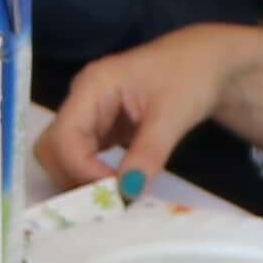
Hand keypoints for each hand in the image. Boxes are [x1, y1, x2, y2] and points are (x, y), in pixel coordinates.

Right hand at [34, 27, 262, 191]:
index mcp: (92, 86)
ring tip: (117, 197)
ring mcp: (89, 115)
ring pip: (64, 156)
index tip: (115, 191)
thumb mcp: (173, 115)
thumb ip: (148, 153)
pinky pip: (84, 158)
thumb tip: (127, 192)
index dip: (81, 169)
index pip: (64, 136)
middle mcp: (82, 100)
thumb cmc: (191, 76)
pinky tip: (118, 188)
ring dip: (82, 181)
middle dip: (73, 177)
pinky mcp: (101, 129)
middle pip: (52, 148)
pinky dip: (94, 177)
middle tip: (110, 199)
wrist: (209, 63)